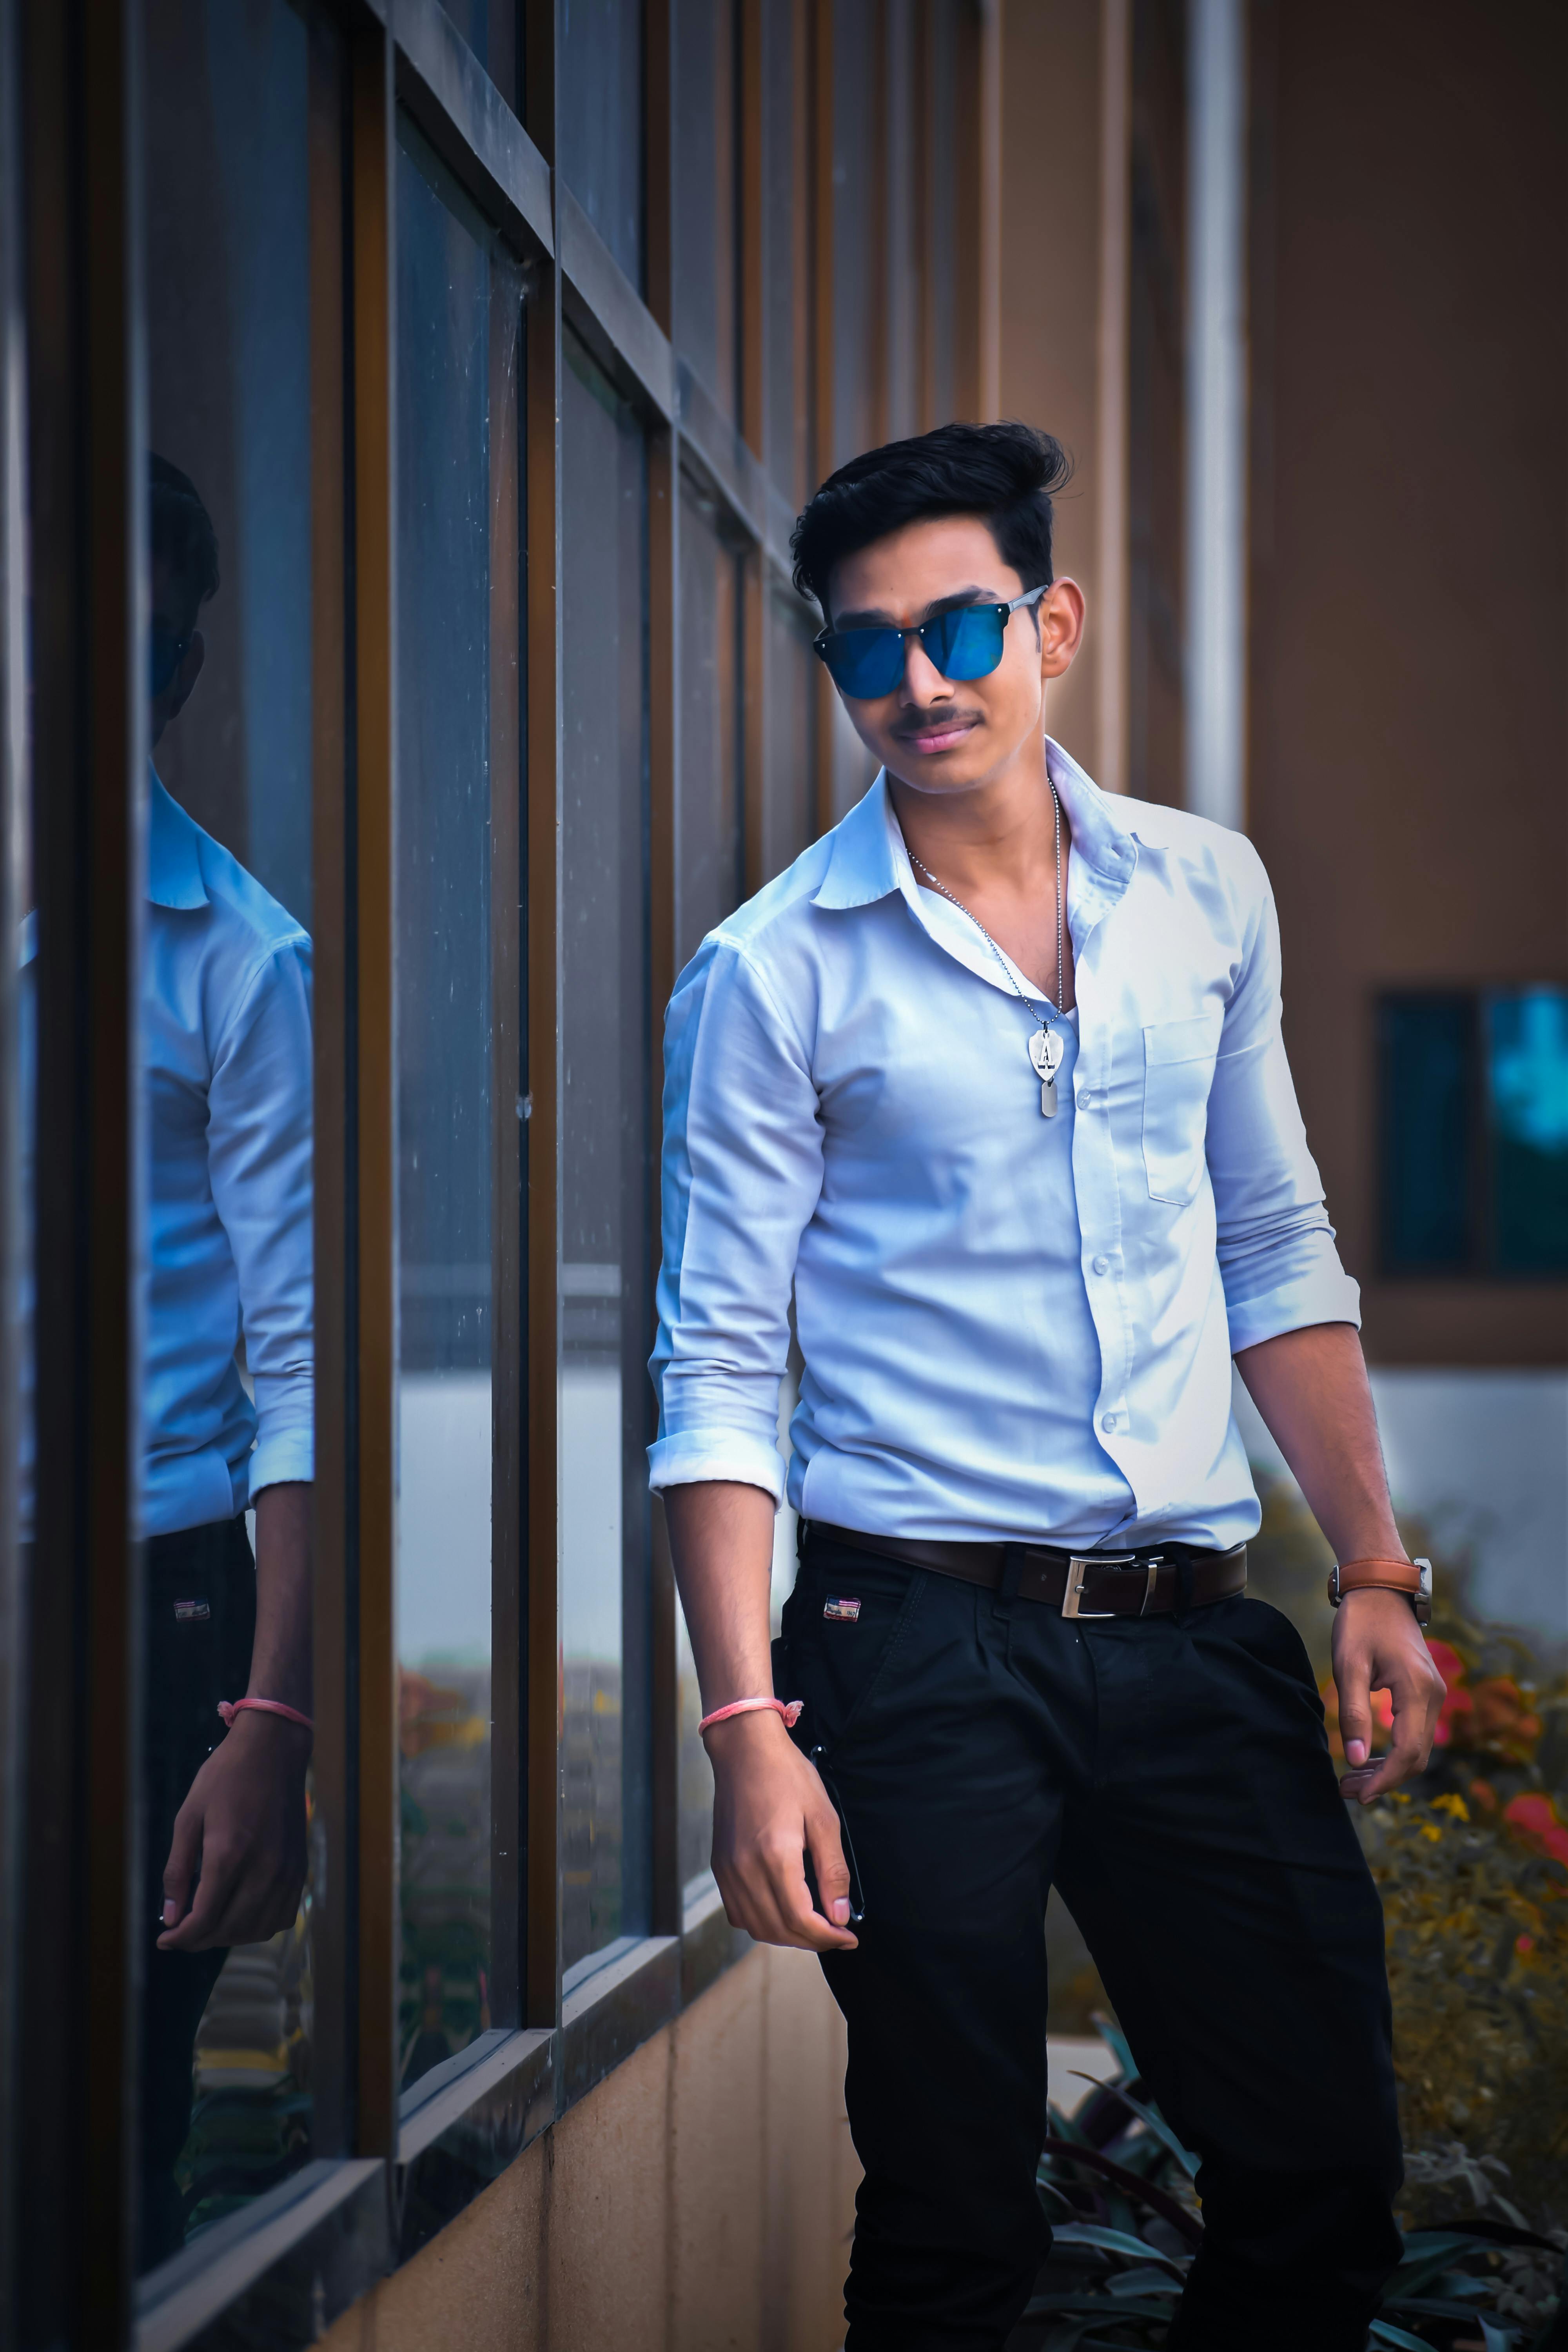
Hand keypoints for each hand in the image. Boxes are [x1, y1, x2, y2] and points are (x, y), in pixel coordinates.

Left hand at [157, 1709, 310, 1951]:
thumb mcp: (188, 1817)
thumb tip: (170, 1919)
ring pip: (256, 1929)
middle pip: (228, 1930)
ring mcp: (286, 1871)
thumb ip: (178, 1871)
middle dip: (198, 1940)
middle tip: (181, 1932)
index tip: (163, 1940)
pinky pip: (282, 1916)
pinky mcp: (299, 1868)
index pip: (202, 1920)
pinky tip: (241, 1915)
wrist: (272, 1751)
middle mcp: (262, 1869)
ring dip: (228, 1937)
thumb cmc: (224, 1778)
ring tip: (209, 1925)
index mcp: (228, 1855)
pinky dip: (259, 1926)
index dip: (179, 1938)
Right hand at [707, 1710, 858, 1952]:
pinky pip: (738, 1912)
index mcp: (775, 1857)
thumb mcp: (823, 1818)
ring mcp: (728, 1871)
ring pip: (756, 1927)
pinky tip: (781, 1911)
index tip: (849, 1937)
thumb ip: (832, 1870)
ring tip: (813, 1926)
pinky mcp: (720, 1867)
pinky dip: (761, 1923)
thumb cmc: (787, 1775)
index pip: (801, 1920)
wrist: (744, 1750)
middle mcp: (745, 1870)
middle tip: (836, 1934)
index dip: (828, 1938)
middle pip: (778, 1930)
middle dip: (812, 1941)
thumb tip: (840, 1915)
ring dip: (787, 1936)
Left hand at [1332, 1587, 1446, 1804]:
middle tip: (1348, 1791)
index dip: (1385, 1780)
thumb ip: (1354, 1713)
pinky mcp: (1425, 1692)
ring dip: (1388, 1768)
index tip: (1358, 1795)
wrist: (1381, 1589)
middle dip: (1384, 1779)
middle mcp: (1434, 1696)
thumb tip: (1356, 1760)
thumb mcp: (1349, 1665)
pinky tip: (1367, 1758)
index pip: (1409, 1752)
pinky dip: (1394, 1752)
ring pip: (1417, 1747)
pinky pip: (1415, 1732)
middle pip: (1417, 1756)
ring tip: (1351, 1780)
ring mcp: (1433, 1694)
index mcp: (1418, 1690)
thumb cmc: (1361, 1623)